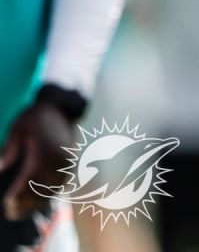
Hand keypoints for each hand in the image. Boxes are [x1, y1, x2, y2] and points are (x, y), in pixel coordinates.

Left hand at [0, 100, 75, 219]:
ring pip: (53, 189)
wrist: (62, 107)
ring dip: (38, 202)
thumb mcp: (18, 130)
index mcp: (43, 153)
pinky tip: (39, 199)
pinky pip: (61, 183)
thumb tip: (0, 168)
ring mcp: (66, 162)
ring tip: (23, 211)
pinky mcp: (70, 162)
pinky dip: (49, 193)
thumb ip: (9, 150)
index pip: (28, 181)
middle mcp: (57, 160)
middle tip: (11, 213)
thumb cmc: (36, 117)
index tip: (6, 203)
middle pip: (41, 189)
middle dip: (26, 203)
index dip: (17, 195)